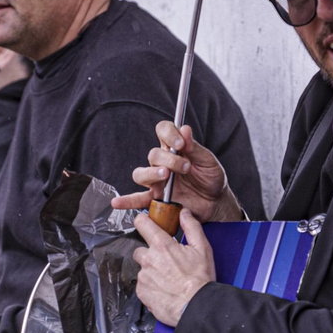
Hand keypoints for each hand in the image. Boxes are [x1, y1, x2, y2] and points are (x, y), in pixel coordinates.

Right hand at [110, 122, 243, 221]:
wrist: (215, 203)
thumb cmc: (211, 179)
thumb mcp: (208, 161)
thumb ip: (195, 147)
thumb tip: (185, 129)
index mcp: (175, 149)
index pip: (163, 131)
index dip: (169, 134)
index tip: (180, 143)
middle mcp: (163, 163)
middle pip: (153, 155)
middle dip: (169, 159)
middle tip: (185, 167)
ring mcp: (158, 181)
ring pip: (141, 173)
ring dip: (151, 174)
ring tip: (165, 176)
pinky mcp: (157, 199)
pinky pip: (138, 200)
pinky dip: (126, 201)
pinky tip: (117, 203)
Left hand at [130, 209, 214, 326]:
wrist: (196, 306)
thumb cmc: (200, 280)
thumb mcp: (202, 249)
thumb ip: (191, 227)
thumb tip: (184, 213)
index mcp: (162, 246)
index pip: (142, 224)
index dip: (142, 222)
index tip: (144, 224)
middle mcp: (149, 259)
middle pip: (140, 250)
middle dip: (150, 254)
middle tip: (165, 262)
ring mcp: (143, 276)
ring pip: (142, 269)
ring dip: (151, 272)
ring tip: (167, 279)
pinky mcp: (141, 292)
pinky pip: (142, 285)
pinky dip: (150, 286)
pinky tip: (163, 289)